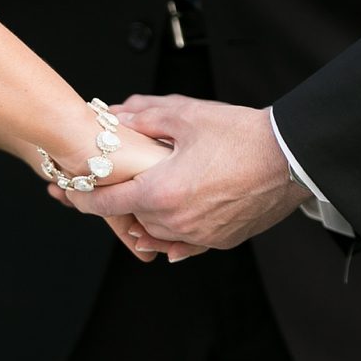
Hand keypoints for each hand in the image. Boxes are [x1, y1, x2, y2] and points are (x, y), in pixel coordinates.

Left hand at [70, 95, 303, 259]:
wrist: (290, 157)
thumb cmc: (240, 133)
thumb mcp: (187, 115)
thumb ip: (144, 117)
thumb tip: (113, 115)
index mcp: (161, 192)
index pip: (108, 203)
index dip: (83, 197)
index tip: (69, 191)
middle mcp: (177, 222)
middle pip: (132, 219)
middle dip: (119, 204)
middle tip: (108, 187)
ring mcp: (202, 236)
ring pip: (158, 234)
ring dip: (145, 220)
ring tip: (137, 204)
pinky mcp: (223, 241)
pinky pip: (187, 246)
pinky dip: (173, 238)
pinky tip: (168, 234)